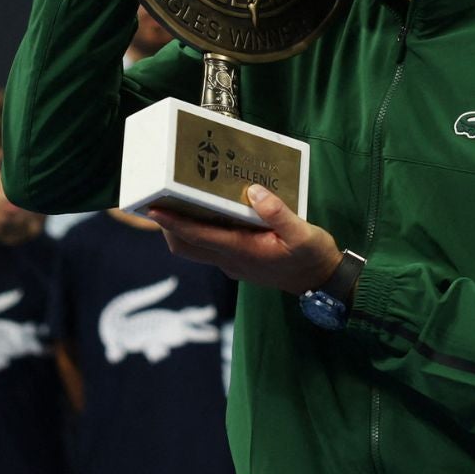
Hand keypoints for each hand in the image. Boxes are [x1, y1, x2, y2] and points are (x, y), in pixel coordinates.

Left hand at [149, 185, 343, 294]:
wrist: (321, 282)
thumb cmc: (312, 257)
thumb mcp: (302, 233)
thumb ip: (278, 212)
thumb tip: (254, 191)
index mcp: (242, 250)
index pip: (198, 236)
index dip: (174, 223)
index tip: (154, 210)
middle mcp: (231, 259)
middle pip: (186, 246)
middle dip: (168, 227)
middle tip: (159, 200)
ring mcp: (233, 263)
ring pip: (196, 248)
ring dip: (182, 229)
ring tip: (179, 201)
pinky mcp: (239, 261)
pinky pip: (210, 247)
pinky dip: (201, 231)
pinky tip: (210, 211)